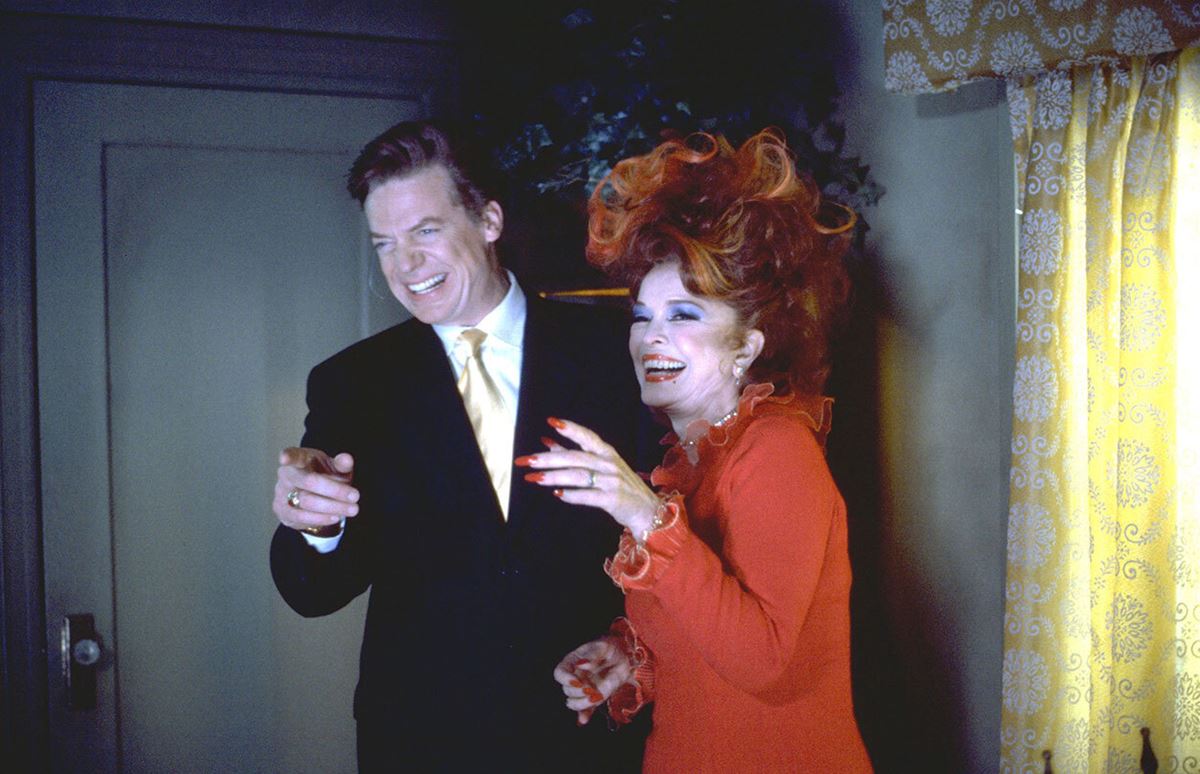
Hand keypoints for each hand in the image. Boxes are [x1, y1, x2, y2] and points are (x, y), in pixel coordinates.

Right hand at [273, 447, 358, 532]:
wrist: (316, 497)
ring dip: (332, 507)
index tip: (284, 458)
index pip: (293, 455)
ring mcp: (282, 493)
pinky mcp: (283, 511)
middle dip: (335, 490)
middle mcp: (287, 474)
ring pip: (306, 501)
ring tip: (352, 509)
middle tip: (356, 496)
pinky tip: (336, 517)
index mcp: (300, 458)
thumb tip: (347, 459)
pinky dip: (321, 518)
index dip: (288, 456)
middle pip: (309, 481)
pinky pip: (301, 517)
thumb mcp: (336, 468)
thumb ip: (342, 464)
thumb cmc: (326, 476)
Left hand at [516, 418, 658, 536]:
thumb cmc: (619, 487)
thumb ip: (572, 455)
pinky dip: (572, 495)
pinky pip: (589, 496)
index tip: (550, 422)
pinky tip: (557, 495)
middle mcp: (610, 464)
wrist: (647, 510)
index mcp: (607, 453)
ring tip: (533, 478)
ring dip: (555, 477)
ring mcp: (612, 481)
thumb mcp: (600, 467)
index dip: (570, 428)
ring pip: (579, 476)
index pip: (587, 436)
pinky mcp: (613, 500)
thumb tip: (546, 442)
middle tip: (527, 460)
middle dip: (549, 458)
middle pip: (576, 457)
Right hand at [553, 637, 633, 725]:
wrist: (624, 659)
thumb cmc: (610, 649)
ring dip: (583, 703)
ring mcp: (583, 689)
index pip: (559, 673)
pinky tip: (584, 720)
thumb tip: (581, 664)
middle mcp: (575, 677)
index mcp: (572, 662)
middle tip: (592, 689)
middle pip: (567, 690)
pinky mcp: (592, 698)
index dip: (565, 679)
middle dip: (579, 692)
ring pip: (574, 702)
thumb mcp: (602, 647)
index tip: (577, 682)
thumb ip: (592, 655)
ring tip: (595, 697)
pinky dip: (584, 716)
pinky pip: (585, 710)